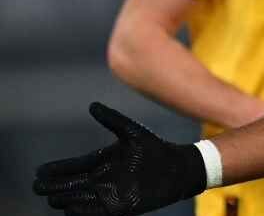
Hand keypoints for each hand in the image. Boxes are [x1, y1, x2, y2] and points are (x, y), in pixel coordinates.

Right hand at [33, 102, 206, 215]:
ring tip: (52, 198)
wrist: (179, 167)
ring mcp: (109, 193)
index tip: (39, 171)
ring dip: (65, 198)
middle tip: (38, 186)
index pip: (72, 167)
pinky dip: (82, 211)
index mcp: (102, 161)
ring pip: (78, 199)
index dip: (56, 169)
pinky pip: (95, 212)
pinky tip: (70, 209)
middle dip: (53, 186)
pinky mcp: (119, 207)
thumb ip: (112, 120)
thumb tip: (91, 105)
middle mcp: (102, 178)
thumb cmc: (155, 149)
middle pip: (70, 184)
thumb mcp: (132, 132)